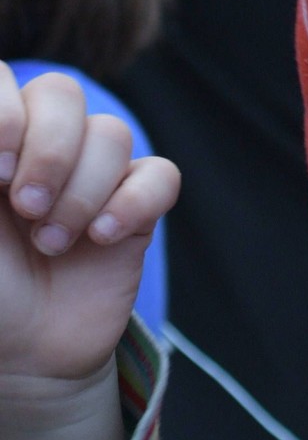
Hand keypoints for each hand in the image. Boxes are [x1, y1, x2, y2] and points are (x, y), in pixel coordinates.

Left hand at [0, 68, 178, 439]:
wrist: (22, 359)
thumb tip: (0, 149)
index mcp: (0, 142)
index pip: (5, 79)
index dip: (6, 109)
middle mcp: (44, 145)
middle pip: (62, 92)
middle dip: (49, 151)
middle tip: (26, 209)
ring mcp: (95, 174)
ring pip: (111, 135)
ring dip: (80, 195)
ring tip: (51, 245)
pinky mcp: (137, 207)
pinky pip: (160, 175)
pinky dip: (133, 203)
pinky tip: (103, 238)